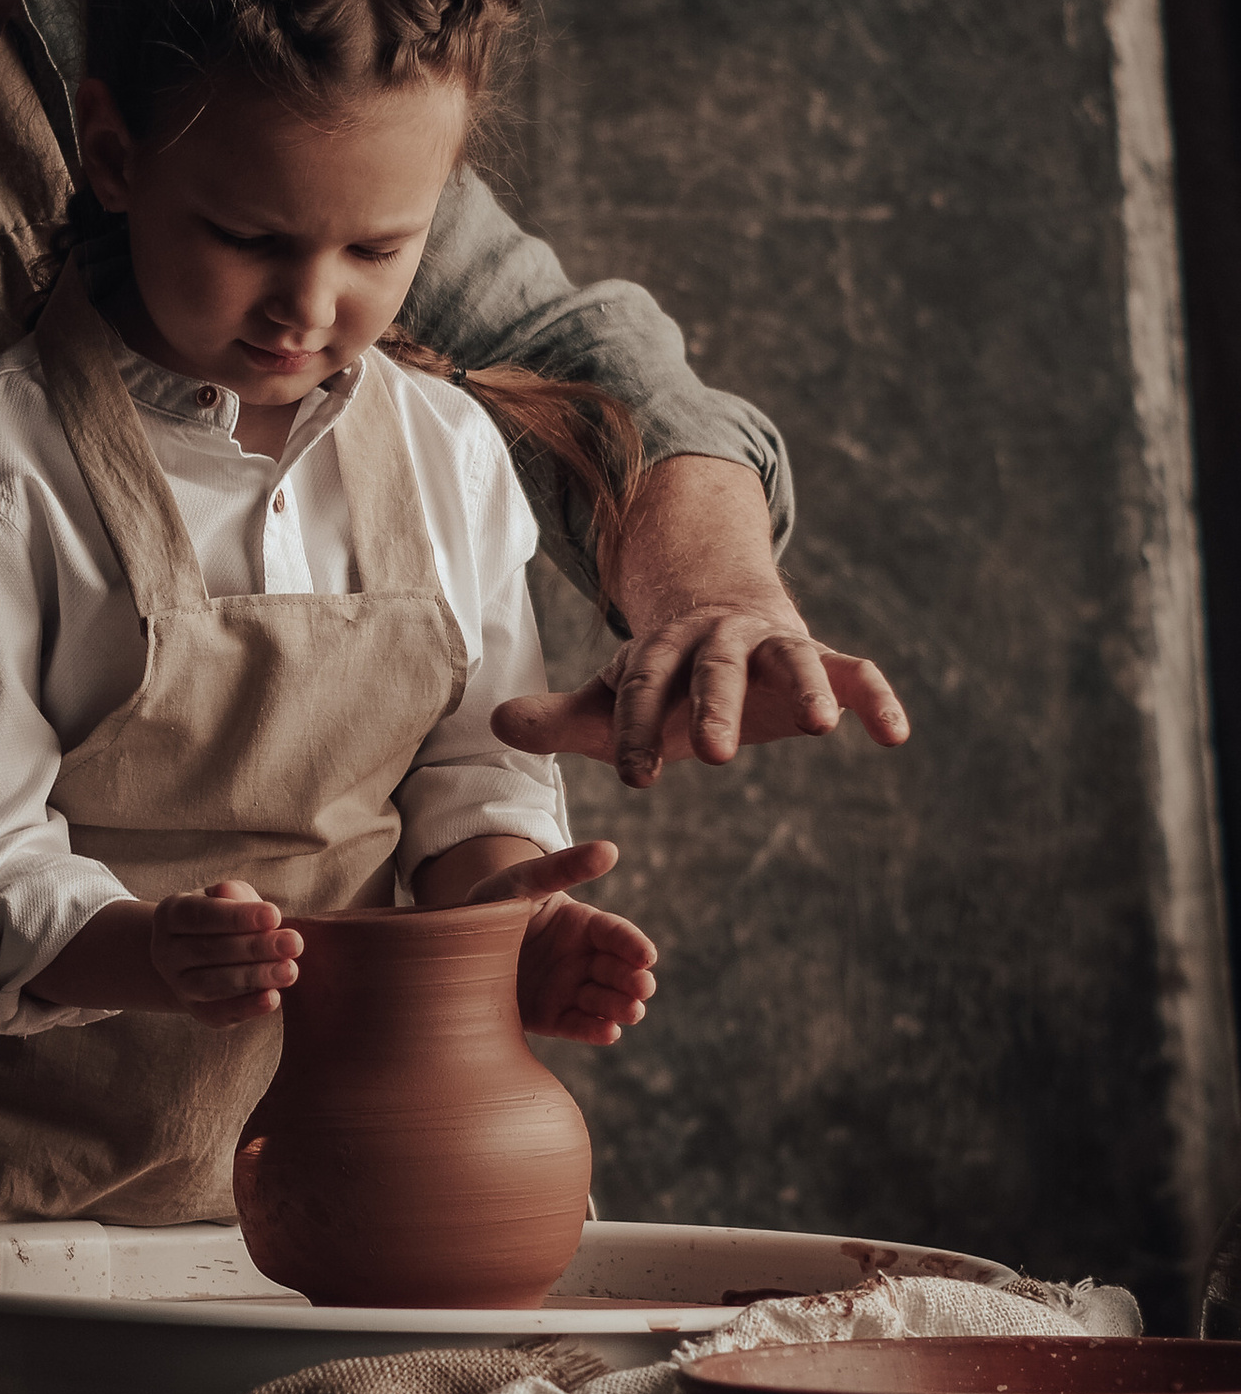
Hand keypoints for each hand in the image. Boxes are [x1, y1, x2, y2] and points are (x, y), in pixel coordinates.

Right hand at [151, 878, 303, 1027]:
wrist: (207, 959)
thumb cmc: (225, 921)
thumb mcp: (228, 899)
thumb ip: (233, 895)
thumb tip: (229, 892)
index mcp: (171, 915)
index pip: (201, 915)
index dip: (237, 916)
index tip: (275, 915)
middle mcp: (166, 952)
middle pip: (209, 950)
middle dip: (255, 947)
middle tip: (294, 943)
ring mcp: (179, 986)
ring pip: (213, 984)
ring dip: (254, 977)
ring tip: (289, 971)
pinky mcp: (199, 1012)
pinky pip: (221, 1013)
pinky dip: (248, 1007)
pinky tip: (273, 998)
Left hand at [461, 839, 657, 1046]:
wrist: (459, 942)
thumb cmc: (497, 901)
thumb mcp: (527, 880)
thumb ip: (565, 868)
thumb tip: (611, 850)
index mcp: (584, 925)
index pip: (617, 935)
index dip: (634, 945)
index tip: (647, 956)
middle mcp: (583, 960)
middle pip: (618, 972)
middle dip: (633, 981)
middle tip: (642, 988)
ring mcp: (569, 990)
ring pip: (604, 1002)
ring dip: (621, 1007)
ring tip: (632, 1012)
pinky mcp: (551, 1017)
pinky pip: (576, 1026)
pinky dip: (594, 1031)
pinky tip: (609, 1033)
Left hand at [492, 613, 907, 788]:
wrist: (726, 615)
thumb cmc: (663, 679)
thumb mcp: (613, 699)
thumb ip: (562, 718)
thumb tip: (495, 724)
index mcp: (662, 650)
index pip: (644, 688)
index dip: (639, 729)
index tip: (637, 778)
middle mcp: (720, 639)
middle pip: (715, 669)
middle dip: (715, 707)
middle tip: (714, 755)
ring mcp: (776, 645)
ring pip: (795, 659)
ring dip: (809, 687)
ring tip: (823, 726)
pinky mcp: (825, 659)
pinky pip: (858, 672)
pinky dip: (877, 698)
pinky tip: (896, 735)